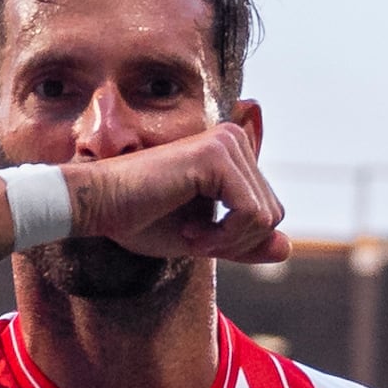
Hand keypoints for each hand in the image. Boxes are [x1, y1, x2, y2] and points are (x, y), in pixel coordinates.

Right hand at [59, 123, 286, 265]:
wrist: (99, 205)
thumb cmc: (141, 220)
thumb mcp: (205, 239)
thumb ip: (244, 242)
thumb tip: (288, 248)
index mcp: (232, 155)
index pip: (269, 212)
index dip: (237, 240)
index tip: (195, 236)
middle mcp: (235, 140)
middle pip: (273, 214)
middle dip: (235, 241)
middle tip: (191, 238)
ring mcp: (228, 143)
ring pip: (266, 217)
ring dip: (226, 240)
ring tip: (188, 234)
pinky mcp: (217, 155)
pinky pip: (251, 214)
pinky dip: (223, 236)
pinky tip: (189, 232)